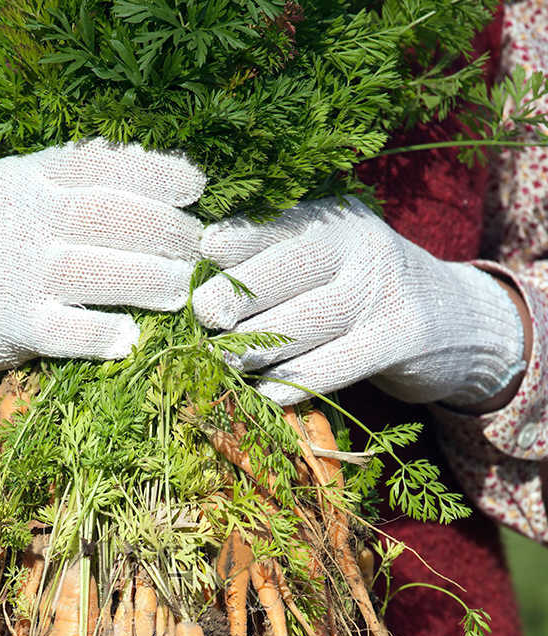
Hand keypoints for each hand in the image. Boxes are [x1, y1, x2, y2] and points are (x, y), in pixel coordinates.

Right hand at [0, 138, 204, 382]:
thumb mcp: (11, 192)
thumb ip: (66, 177)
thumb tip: (139, 158)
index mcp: (24, 178)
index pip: (102, 166)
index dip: (158, 173)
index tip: (197, 187)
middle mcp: (21, 220)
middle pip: (113, 218)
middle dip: (169, 231)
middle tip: (198, 245)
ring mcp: (17, 275)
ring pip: (103, 272)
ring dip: (154, 281)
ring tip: (182, 288)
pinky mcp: (16, 327)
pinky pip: (73, 332)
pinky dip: (108, 335)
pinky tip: (132, 336)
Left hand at [192, 197, 525, 406]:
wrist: (457, 318)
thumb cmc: (365, 291)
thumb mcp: (331, 262)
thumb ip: (279, 263)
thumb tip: (203, 283)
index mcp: (334, 221)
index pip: (275, 226)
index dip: (234, 242)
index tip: (200, 256)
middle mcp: (361, 246)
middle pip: (286, 270)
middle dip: (237, 295)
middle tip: (204, 318)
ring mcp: (383, 292)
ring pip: (307, 320)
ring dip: (257, 345)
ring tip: (222, 361)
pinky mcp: (400, 338)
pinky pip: (337, 363)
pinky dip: (295, 381)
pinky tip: (265, 394)